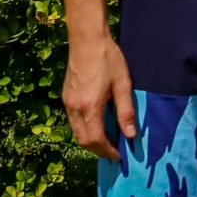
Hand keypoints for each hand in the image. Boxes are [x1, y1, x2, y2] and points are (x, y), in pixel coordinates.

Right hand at [63, 36, 135, 161]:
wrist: (87, 40)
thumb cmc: (108, 59)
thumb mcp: (123, 85)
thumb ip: (126, 111)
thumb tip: (130, 135)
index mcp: (89, 107)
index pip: (95, 139)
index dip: (107, 151)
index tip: (119, 156)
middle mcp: (74, 108)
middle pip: (83, 140)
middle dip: (98, 149)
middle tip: (114, 152)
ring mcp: (67, 102)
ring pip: (76, 131)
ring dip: (90, 140)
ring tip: (107, 141)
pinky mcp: (66, 96)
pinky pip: (73, 121)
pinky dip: (84, 129)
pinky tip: (97, 125)